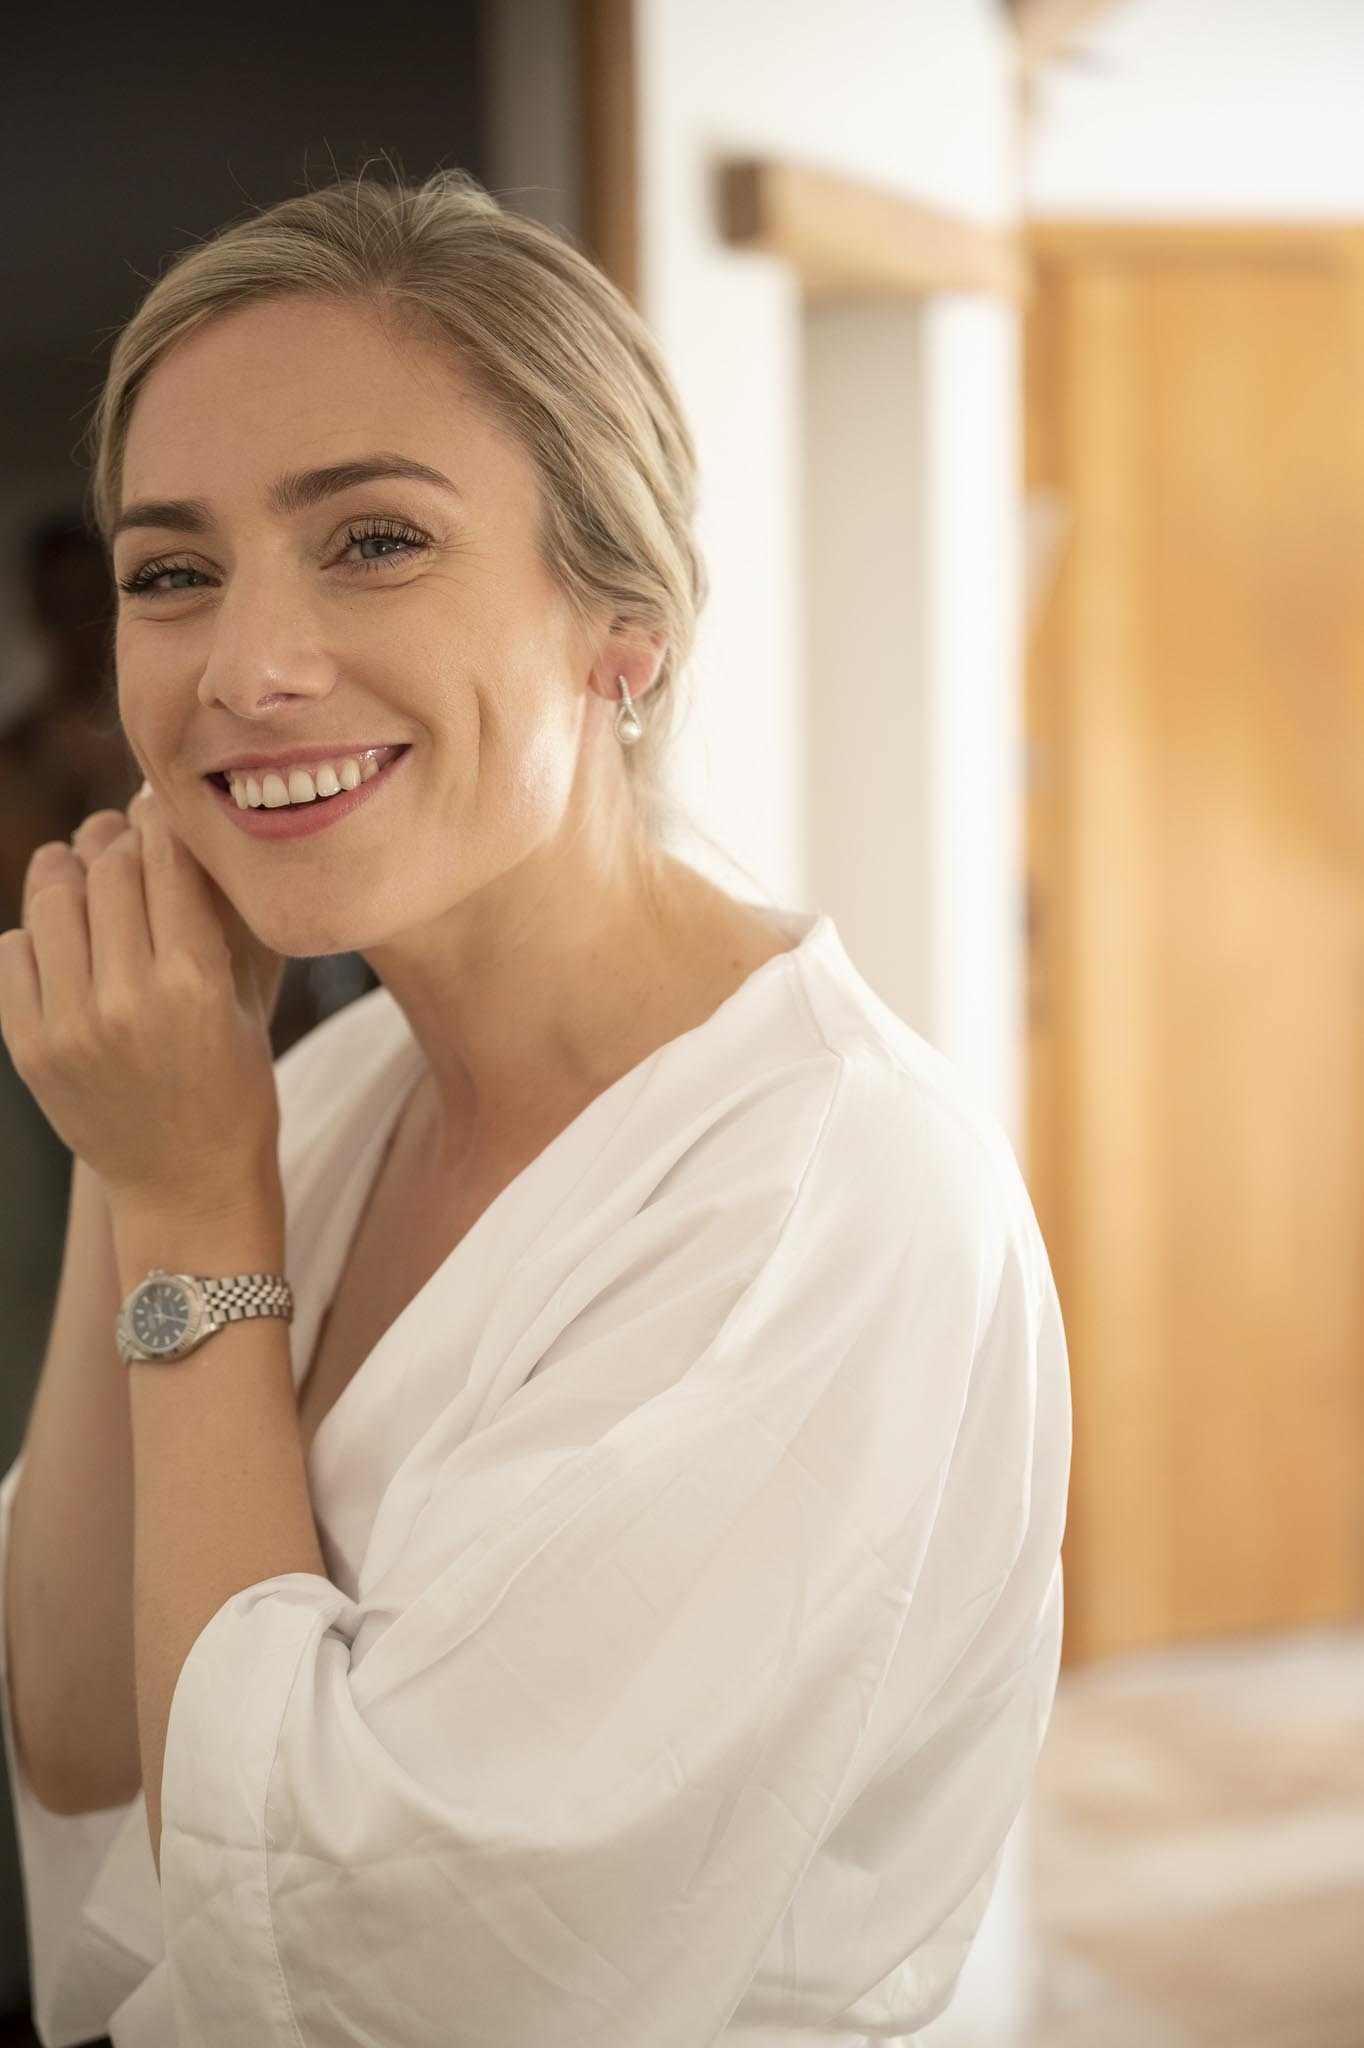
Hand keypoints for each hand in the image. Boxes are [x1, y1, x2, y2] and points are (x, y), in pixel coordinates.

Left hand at [0, 783, 283, 1215]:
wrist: (188, 1185)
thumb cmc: (235, 1087)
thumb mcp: (246, 999)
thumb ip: (213, 916)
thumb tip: (176, 826)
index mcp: (195, 982)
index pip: (165, 857)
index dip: (162, 819)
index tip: (164, 807)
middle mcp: (127, 999)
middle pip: (107, 868)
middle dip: (117, 839)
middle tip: (124, 832)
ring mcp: (70, 1026)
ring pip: (51, 899)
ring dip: (68, 873)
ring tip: (83, 870)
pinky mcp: (29, 1049)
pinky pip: (11, 951)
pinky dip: (33, 933)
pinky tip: (59, 939)